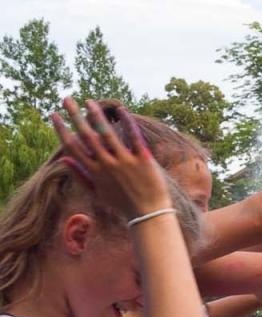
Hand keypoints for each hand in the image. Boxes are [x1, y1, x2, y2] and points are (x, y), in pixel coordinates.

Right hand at [50, 98, 169, 217]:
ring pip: (107, 133)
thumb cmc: (122, 204)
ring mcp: (125, 161)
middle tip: (67, 99)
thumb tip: (63, 159)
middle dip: (74, 116)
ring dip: (97, 115)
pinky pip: (134, 137)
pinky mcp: (143, 160)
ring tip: (89, 101)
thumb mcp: (96, 193)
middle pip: (87, 136)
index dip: (62, 129)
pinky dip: (128, 123)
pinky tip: (122, 110)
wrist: (149, 215)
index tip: (54, 115)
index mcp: (94, 172)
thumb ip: (79, 175)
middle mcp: (107, 164)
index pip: (73, 146)